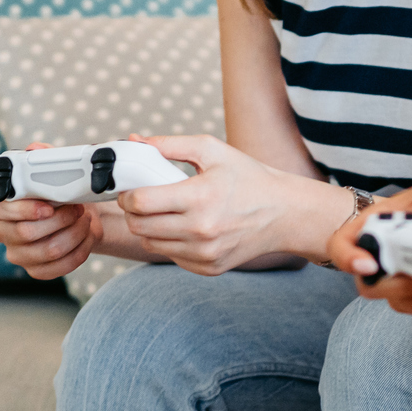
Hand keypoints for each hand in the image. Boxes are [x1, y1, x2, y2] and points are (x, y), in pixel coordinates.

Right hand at [0, 143, 103, 279]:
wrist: (80, 214)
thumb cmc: (60, 191)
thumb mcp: (54, 170)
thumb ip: (43, 157)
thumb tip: (35, 149)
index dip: (24, 209)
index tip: (49, 206)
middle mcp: (3, 232)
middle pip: (26, 233)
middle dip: (60, 219)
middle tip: (78, 208)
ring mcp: (18, 254)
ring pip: (48, 251)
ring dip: (74, 234)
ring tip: (85, 220)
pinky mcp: (36, 270)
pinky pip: (57, 269)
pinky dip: (79, 252)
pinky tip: (87, 237)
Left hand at [118, 134, 325, 275]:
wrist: (284, 213)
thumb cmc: (248, 178)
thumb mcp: (211, 151)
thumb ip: (170, 145)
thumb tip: (135, 142)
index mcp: (200, 197)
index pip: (140, 203)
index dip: (127, 194)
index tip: (130, 188)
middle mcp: (201, 230)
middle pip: (139, 226)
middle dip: (134, 211)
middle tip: (144, 199)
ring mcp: (204, 253)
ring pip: (150, 244)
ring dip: (149, 228)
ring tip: (166, 212)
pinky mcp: (208, 268)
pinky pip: (170, 256)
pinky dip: (170, 242)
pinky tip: (186, 227)